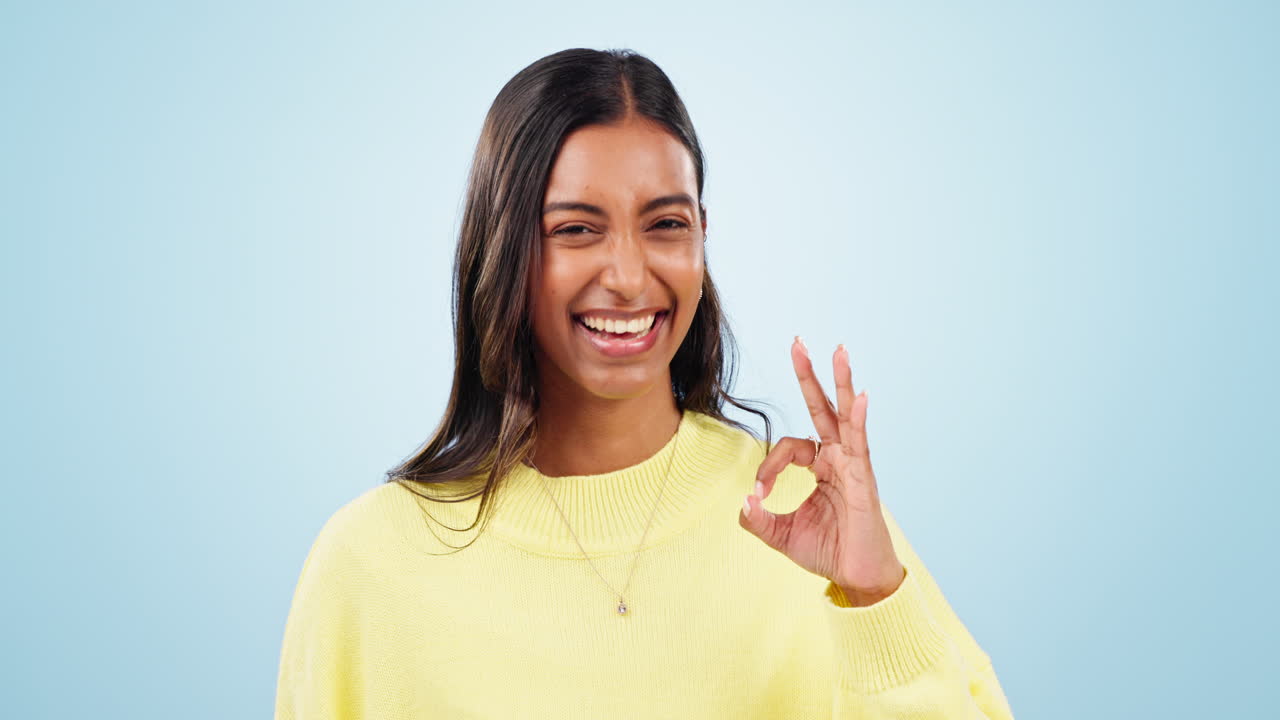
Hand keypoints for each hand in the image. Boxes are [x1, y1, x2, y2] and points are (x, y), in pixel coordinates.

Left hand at [738, 337, 904, 605]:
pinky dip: (859, 419)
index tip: (759, 492)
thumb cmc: (828, 552)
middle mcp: (838, 458)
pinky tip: (859, 397)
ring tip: (838, 350)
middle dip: (809, 376)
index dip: (769, 465)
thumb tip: (743, 502)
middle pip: (822, 409)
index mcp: (821, 466)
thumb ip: (758, 519)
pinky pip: (860, 443)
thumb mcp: (780, 534)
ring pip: (844, 416)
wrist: (857, 578)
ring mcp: (853, 465)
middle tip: (798, 343)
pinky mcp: (863, 479)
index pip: (790, 446)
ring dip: (840, 382)